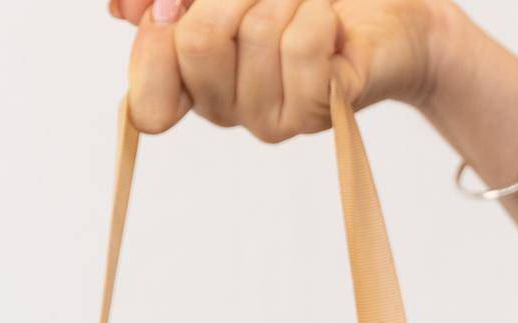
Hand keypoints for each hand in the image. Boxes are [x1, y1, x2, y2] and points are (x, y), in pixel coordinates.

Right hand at [111, 0, 453, 141]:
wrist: (390, 11)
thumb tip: (128, 8)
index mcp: (193, 81)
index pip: (147, 103)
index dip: (154, 46)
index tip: (177, 6)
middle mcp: (227, 108)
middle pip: (196, 43)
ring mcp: (271, 117)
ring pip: (255, 34)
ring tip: (305, 1)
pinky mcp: (319, 109)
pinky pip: (303, 45)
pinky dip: (318, 11)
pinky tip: (329, 18)